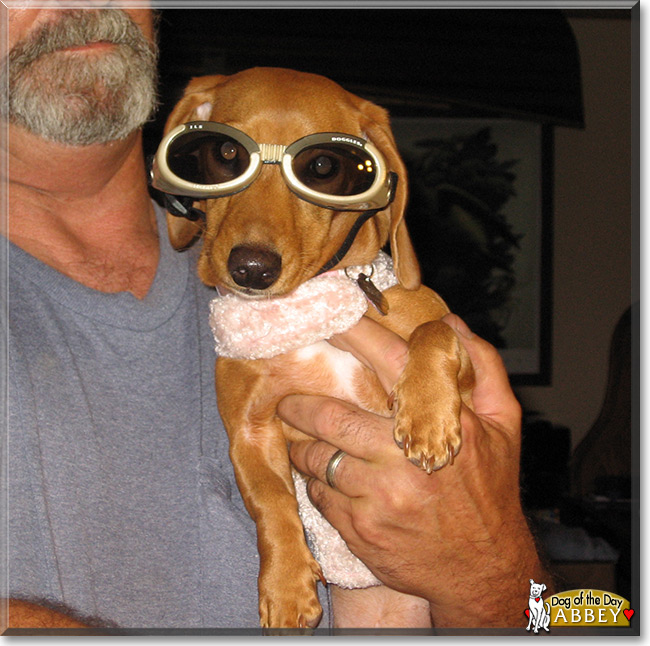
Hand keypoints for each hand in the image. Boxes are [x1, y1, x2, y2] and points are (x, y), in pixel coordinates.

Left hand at [278, 314, 550, 627]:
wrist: (484, 569)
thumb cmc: (490, 490)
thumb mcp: (503, 424)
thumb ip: (483, 366)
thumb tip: (451, 324)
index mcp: (443, 424)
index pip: (389, 362)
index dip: (355, 333)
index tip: (329, 320)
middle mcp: (405, 459)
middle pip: (331, 417)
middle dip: (300, 406)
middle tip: (288, 401)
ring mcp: (380, 498)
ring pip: (319, 459)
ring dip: (305, 447)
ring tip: (303, 441)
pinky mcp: (362, 531)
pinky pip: (321, 496)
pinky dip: (318, 483)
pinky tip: (326, 479)